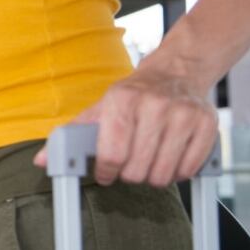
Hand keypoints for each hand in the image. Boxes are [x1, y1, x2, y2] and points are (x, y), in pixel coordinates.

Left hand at [32, 67, 218, 185]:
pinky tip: (170, 159)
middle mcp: (154, 105)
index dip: (106, 171)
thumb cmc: (132, 96)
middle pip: (136, 168)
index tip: (106, 173)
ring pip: (163, 173)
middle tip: (129, 164)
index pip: (112, 154)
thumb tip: (43, 161)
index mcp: (122, 100)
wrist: (176, 72)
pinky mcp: (207, 124)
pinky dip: (178, 172)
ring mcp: (183, 114)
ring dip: (153, 176)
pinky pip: (189, 169)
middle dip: (129, 174)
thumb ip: (72, 136)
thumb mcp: (100, 109)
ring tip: (149, 161)